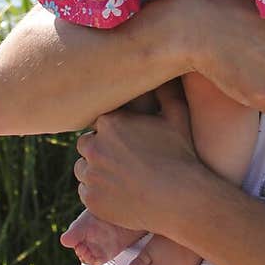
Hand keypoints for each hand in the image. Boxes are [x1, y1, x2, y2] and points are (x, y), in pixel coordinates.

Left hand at [73, 97, 199, 237]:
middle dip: (100, 149)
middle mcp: (94, 146)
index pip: (99, 123)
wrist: (181, 198)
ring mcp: (91, 174)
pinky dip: (98, 192)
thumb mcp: (177, 115)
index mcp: (110, 122)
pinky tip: (119, 193)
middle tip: (122, 159)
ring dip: (96, 170)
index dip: (113, 131)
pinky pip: (86, 191)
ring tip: (120, 176)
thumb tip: (164, 66)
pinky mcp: (91, 199)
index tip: (127, 140)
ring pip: (83, 169)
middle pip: (86, 144)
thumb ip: (165, 90)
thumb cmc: (181, 154)